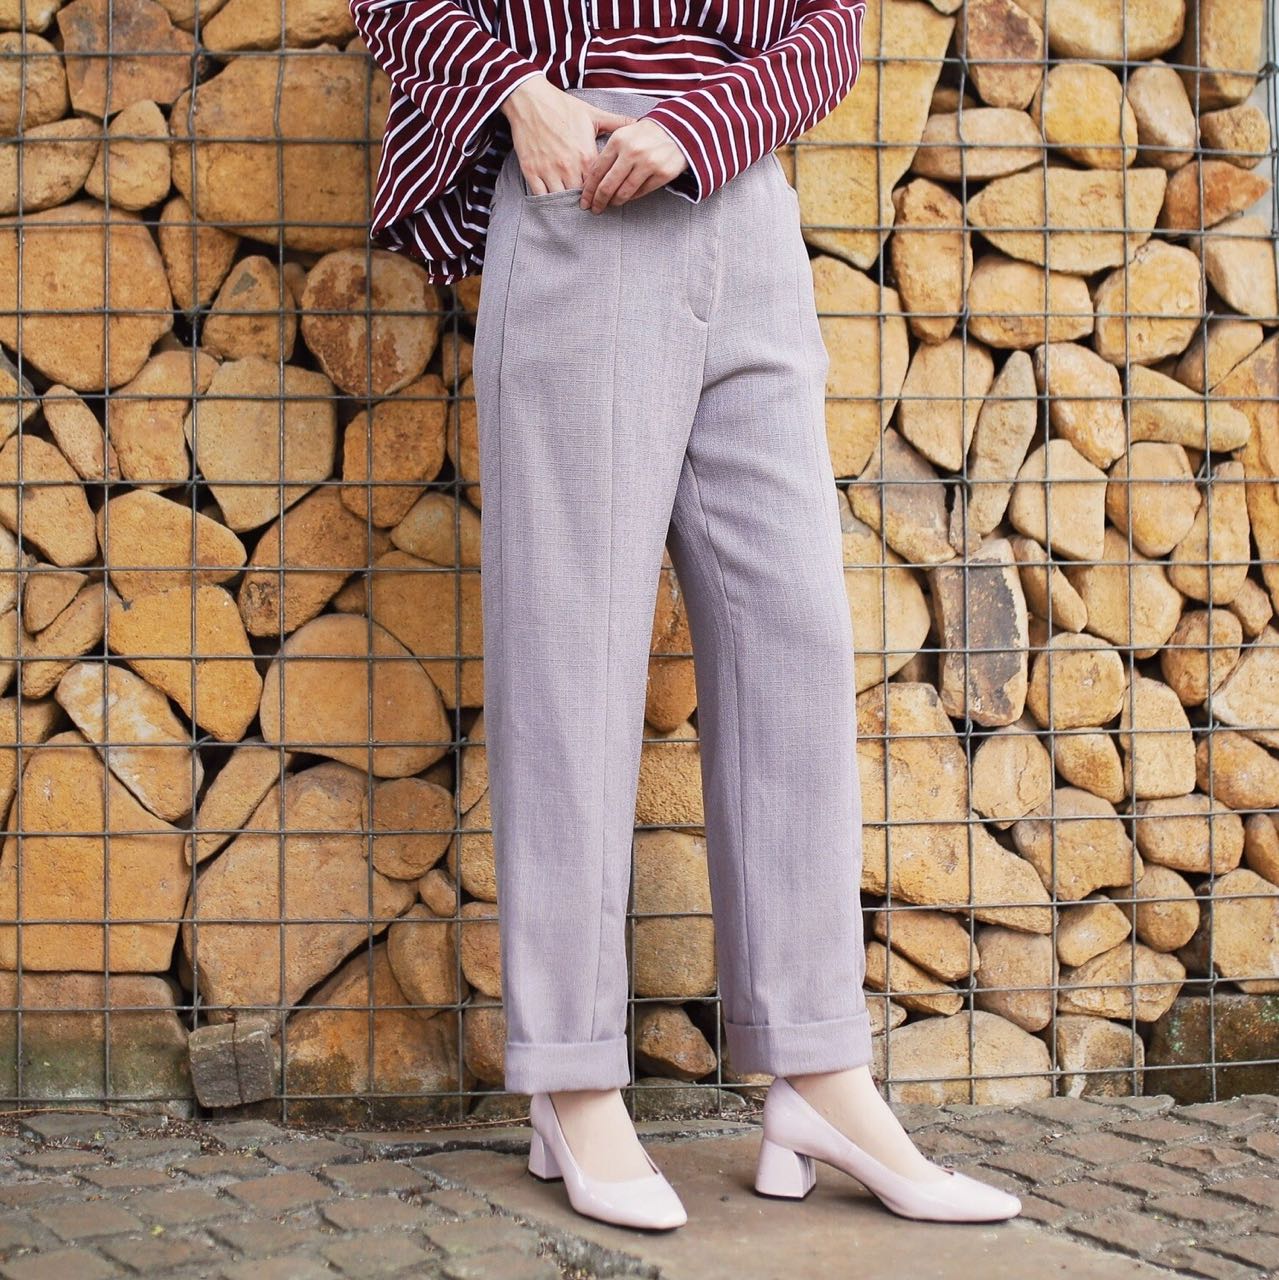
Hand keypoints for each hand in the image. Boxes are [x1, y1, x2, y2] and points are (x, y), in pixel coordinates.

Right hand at [500, 76, 638, 196]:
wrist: (531, 100)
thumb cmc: (563, 106)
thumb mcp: (593, 114)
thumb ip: (617, 122)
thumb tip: (639, 122)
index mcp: (586, 156)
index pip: (599, 185)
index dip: (602, 193)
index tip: (604, 197)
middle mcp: (569, 167)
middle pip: (581, 197)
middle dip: (586, 202)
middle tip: (589, 206)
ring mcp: (549, 170)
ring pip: (561, 199)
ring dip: (567, 204)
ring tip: (572, 207)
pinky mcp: (532, 171)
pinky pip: (541, 196)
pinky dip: (547, 201)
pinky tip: (553, 202)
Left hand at [578, 119, 688, 211]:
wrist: (679, 128)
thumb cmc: (647, 134)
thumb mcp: (624, 134)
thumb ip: (610, 153)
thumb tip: (594, 180)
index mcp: (618, 140)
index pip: (597, 170)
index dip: (588, 190)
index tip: (584, 201)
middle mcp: (632, 152)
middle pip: (608, 185)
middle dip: (598, 201)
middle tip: (595, 209)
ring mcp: (648, 163)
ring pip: (624, 192)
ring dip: (615, 202)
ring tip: (611, 204)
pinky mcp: (662, 173)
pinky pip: (641, 192)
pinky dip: (632, 197)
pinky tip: (628, 197)